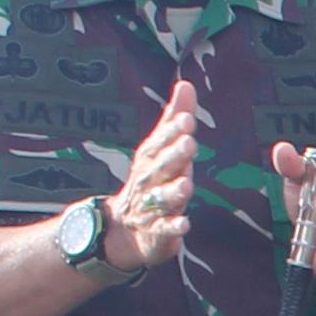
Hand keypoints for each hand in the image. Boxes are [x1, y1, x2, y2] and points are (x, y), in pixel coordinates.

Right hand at [99, 82, 198, 270]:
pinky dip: (173, 227)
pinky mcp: (156, 231)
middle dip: (174, 156)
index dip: (172, 131)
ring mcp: (150, 207)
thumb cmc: (152, 179)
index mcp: (150, 159)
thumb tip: (186, 84)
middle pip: (160, 167)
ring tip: (186, 185)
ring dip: (173, 191)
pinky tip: (186, 224)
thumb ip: (174, 118)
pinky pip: (164, 229)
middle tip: (189, 143)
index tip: (187, 119)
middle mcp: (148, 180)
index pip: (160, 142)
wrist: (125, 226)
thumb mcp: (160, 148)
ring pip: (161, 198)